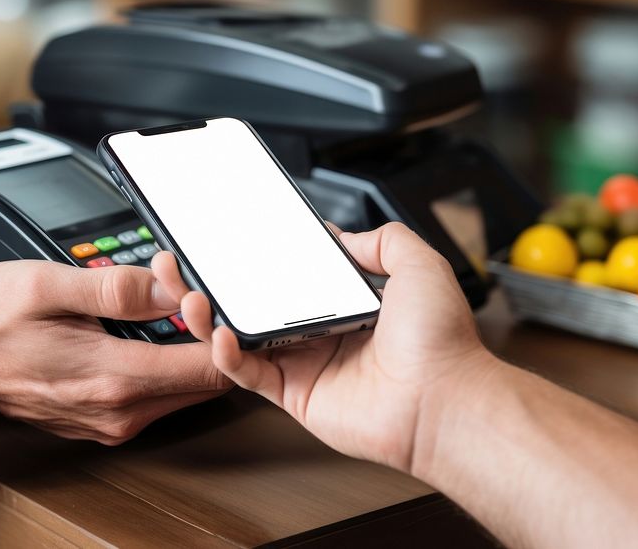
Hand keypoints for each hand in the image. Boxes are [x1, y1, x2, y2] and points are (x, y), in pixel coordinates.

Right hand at [0, 261, 230, 443]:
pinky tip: (136, 333)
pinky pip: (154, 397)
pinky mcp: (103, 423)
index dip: (222, 330)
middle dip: (206, 338)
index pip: (211, 367)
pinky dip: (159, 366)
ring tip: (156, 307)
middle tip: (181, 295)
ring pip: (182, 390)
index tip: (209, 300)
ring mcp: (111, 423)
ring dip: (182, 351)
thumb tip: (170, 286)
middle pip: (205, 382)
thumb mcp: (49, 284)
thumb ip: (118, 288)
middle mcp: (119, 411)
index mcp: (113, 377)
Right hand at [152, 222, 496, 472]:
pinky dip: (228, 355)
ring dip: (213, 317)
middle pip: (259, 305)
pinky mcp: (296, 395)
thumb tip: (343, 236)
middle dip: (223, 286)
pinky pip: (250, 374)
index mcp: (349, 302)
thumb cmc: (442, 343)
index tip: (235, 240)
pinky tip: (220, 334)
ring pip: (245, 338)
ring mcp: (307, 364)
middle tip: (193, 265)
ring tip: (192, 295)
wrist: (445, 401)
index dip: (261, 260)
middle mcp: (323, 332)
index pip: (292, 275)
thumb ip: (381, 240)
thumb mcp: (419, 264)